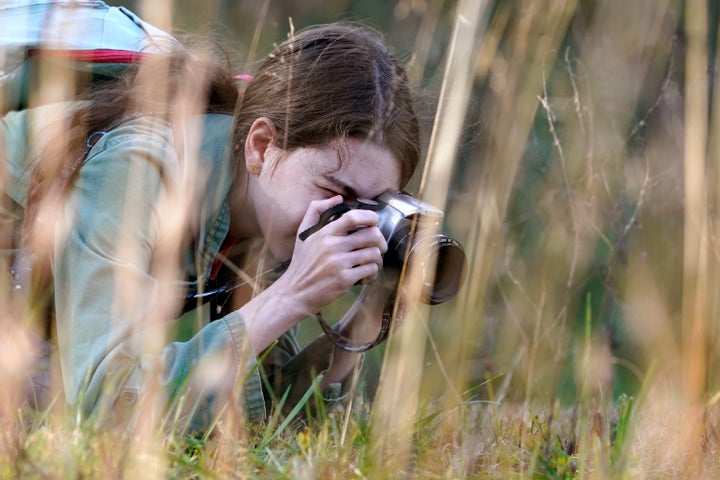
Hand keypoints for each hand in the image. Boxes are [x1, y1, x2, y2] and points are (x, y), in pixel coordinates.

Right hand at [276, 196, 388, 316]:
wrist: (295, 292)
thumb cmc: (302, 263)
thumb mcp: (303, 234)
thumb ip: (315, 211)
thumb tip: (338, 198)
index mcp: (325, 233)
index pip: (353, 217)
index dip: (370, 217)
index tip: (374, 222)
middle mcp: (332, 246)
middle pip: (372, 235)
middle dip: (380, 241)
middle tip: (378, 247)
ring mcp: (339, 263)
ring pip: (374, 254)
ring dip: (377, 259)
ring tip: (370, 263)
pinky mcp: (344, 280)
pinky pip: (371, 270)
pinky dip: (372, 273)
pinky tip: (364, 275)